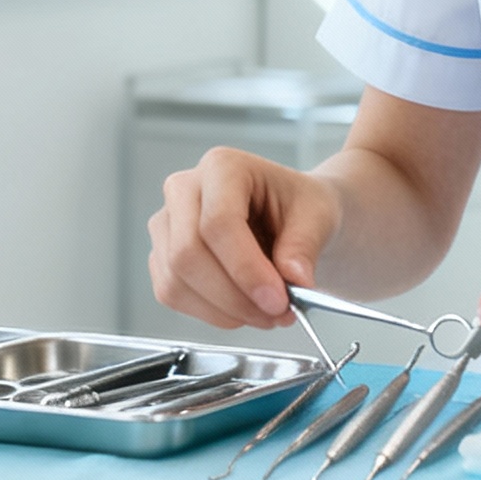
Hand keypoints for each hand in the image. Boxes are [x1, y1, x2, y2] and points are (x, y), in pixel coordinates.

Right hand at [148, 145, 341, 331]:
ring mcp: (167, 224)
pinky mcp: (162, 256)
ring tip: (267, 312)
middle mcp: (184, 189)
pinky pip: (172, 295)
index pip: (218, 222)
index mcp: (222, 166)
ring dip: (224, 311)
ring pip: (175, 281)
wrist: (290, 214)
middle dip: (234, 296)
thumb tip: (294, 280)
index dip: (246, 268)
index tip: (278, 300)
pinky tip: (243, 309)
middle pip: (188, 254)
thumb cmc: (299, 206)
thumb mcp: (318, 216)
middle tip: (275, 312)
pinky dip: (211, 313)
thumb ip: (304, 246)